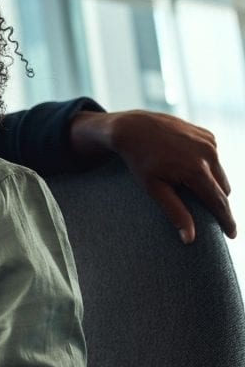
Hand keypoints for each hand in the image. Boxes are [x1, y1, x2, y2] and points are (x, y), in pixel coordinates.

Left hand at [70, 110, 234, 242]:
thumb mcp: (154, 188)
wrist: (134, 128)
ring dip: (212, 184)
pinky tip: (188, 168)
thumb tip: (190, 239)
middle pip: (223, 189)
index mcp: (197, 170)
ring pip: (221, 174)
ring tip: (193, 190)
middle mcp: (208, 154)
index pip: (218, 202)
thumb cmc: (140, 161)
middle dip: (216, 202)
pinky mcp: (208, 135)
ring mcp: (210, 142)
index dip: (226, 220)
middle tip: (207, 215)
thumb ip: (175, 212)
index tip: (232, 235)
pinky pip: (214, 159)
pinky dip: (208, 167)